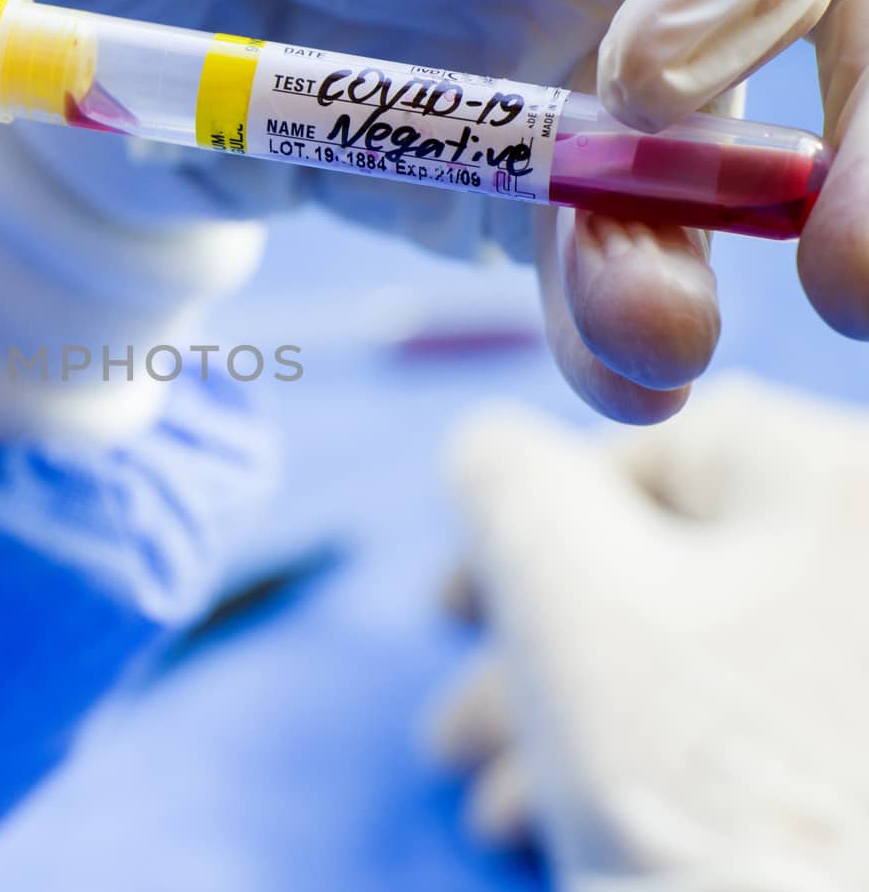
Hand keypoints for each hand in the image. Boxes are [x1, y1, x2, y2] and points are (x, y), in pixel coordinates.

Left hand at [0, 0, 868, 423]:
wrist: (168, 36)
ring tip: (646, 348)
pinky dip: (625, 302)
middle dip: (851, 110)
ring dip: (715, 246)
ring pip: (746, 135)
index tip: (654, 65)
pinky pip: (640, 237)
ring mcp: (621, 37)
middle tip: (832, 261)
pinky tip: (608, 361)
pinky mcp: (578, 172)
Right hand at [431, 376, 868, 886]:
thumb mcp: (562, 592)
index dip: (525, 520)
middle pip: (677, 573)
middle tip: (454, 739)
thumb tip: (490, 447)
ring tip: (498, 815)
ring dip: (577, 726)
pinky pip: (757, 732)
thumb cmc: (703, 768)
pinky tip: (575, 830)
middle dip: (537, 658)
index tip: (451, 616)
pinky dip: (658, 767)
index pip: (661, 451)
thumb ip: (508, 484)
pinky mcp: (867, 767)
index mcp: (838, 485)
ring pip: (707, 666)